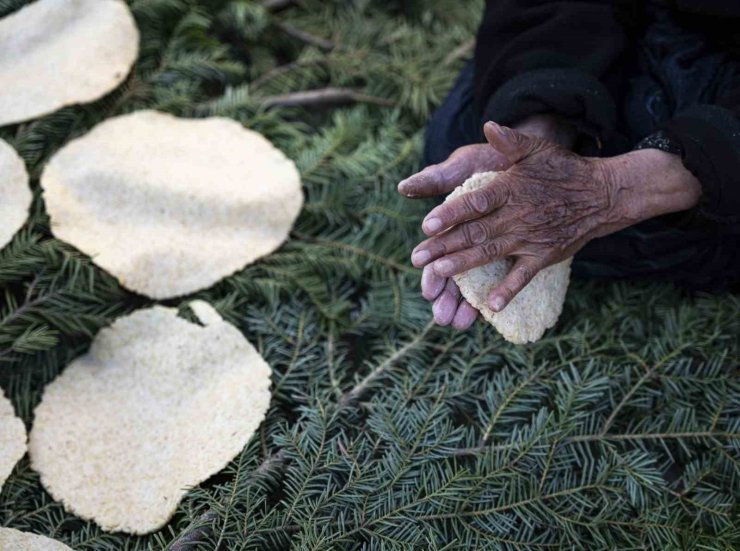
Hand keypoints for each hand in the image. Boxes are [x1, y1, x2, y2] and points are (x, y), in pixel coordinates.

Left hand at [398, 115, 575, 328]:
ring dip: (463, 264)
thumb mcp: (536, 149)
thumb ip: (510, 141)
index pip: (474, 202)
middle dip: (443, 244)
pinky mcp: (544, 256)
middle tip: (417, 257)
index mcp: (510, 189)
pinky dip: (507, 290)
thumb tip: (488, 126)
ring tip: (438, 272)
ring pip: (490, 252)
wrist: (602, 194)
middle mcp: (517, 215)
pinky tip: (489, 305)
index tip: (427, 223)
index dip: (450, 213)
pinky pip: (523, 276)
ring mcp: (530, 238)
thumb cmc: (562, 170)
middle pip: (474, 232)